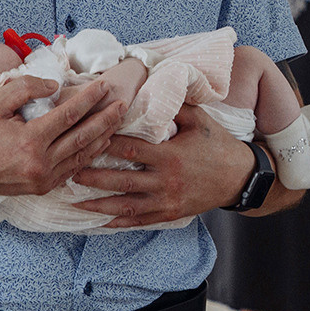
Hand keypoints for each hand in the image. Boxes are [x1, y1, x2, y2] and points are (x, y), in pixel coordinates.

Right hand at [0, 75, 127, 197]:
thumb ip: (25, 88)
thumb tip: (55, 86)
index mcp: (29, 141)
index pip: (69, 115)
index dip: (89, 99)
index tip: (104, 86)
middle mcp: (40, 163)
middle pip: (83, 137)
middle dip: (106, 119)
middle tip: (123, 104)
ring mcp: (43, 179)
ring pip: (82, 156)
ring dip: (103, 137)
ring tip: (117, 121)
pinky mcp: (42, 188)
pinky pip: (73, 169)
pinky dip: (89, 155)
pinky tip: (100, 143)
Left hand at [75, 104, 256, 226]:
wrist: (240, 178)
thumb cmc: (218, 145)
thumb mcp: (200, 120)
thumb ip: (174, 106)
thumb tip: (150, 88)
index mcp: (170, 155)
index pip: (130, 148)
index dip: (105, 144)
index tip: (85, 139)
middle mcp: (165, 181)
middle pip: (120, 180)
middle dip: (92, 177)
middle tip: (69, 171)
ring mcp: (167, 200)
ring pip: (125, 205)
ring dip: (98, 204)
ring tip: (74, 200)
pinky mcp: (170, 213)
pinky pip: (139, 220)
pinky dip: (118, 222)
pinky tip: (99, 222)